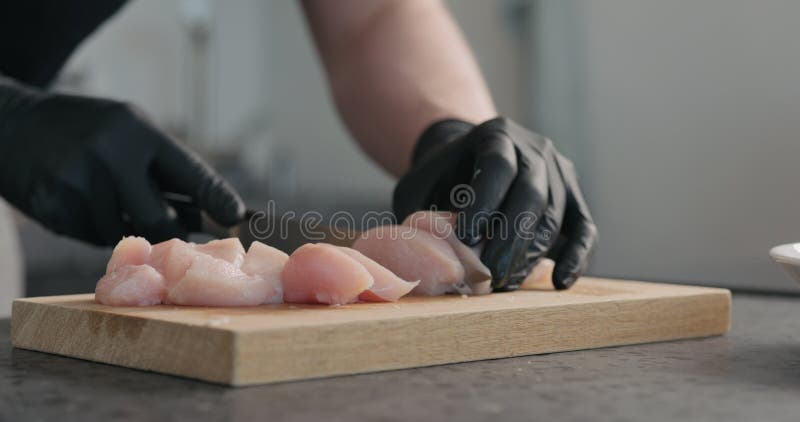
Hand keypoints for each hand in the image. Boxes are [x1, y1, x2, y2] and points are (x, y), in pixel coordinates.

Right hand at [0, 76, 244, 244]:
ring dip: (125, 228)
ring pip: (122, 234)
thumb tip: (212, 214)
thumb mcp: (129, 129)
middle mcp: (109, 155)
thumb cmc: (87, 129)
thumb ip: (165, 168)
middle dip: (170, 232)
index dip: (217, 200)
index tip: (238, 219)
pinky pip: (90, 237)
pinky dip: (95, 228)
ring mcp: (77, 183)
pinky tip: (83, 202)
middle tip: (174, 233)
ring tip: (109, 199)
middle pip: (157, 220)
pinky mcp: (52, 206)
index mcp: (136, 131)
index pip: (190, 173)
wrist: (11, 125)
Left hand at [393, 117, 596, 289]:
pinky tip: (558, 282)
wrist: (467, 162)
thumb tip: (426, 258)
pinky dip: (575, 257)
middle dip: (510, 239)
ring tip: (506, 284)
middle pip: (531, 194)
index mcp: (494, 134)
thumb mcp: (419, 187)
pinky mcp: (574, 197)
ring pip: (555, 215)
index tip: (467, 237)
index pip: (497, 166)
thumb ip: (421, 216)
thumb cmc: (439, 181)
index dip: (484, 202)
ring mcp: (559, 171)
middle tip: (490, 276)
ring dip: (531, 255)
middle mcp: (534, 148)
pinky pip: (584, 228)